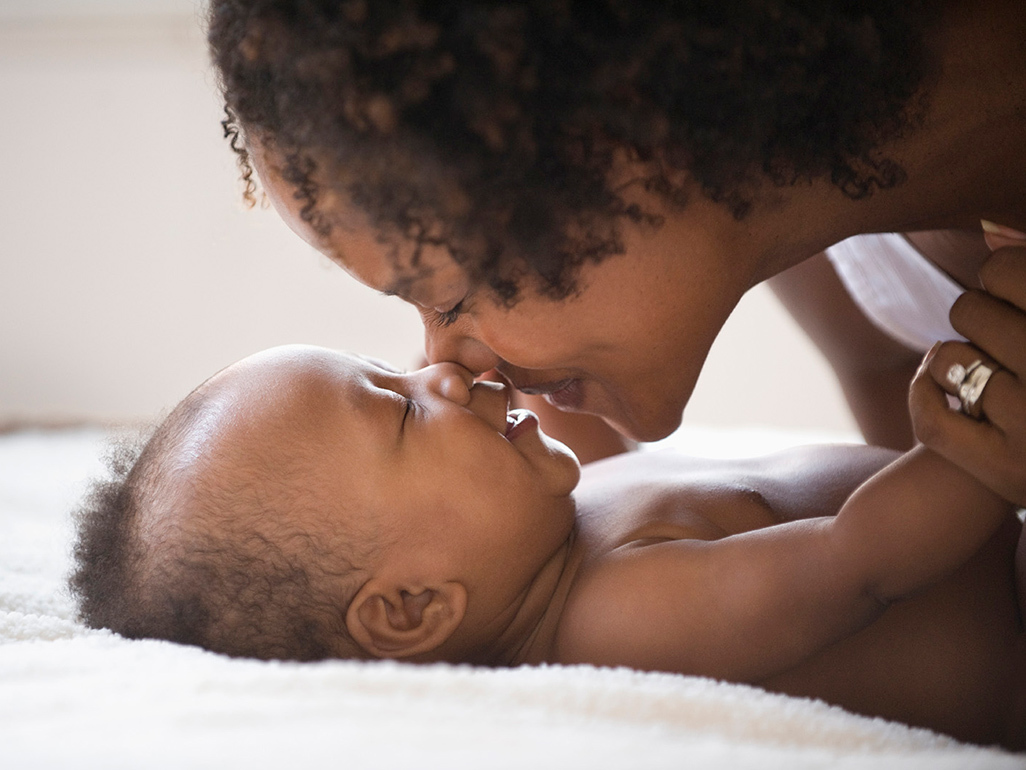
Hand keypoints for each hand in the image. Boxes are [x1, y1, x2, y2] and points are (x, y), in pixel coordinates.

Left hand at [909, 239, 1025, 505]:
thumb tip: (988, 230)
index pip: (1006, 270)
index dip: (999, 277)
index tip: (1013, 297)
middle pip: (969, 311)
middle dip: (974, 319)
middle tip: (999, 344)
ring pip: (949, 359)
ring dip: (951, 362)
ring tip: (984, 375)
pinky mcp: (1007, 473)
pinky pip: (930, 417)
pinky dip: (923, 398)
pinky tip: (941, 395)